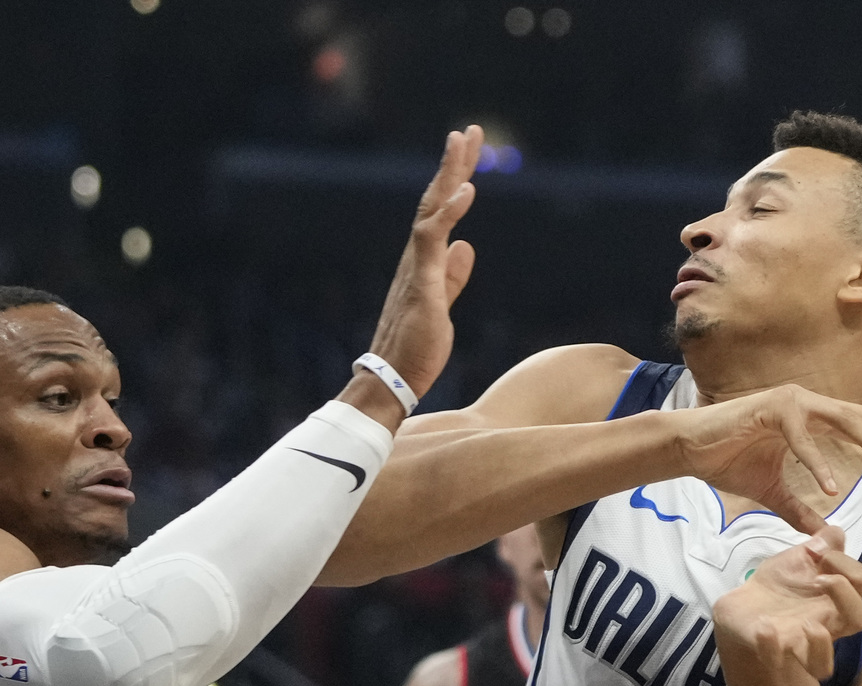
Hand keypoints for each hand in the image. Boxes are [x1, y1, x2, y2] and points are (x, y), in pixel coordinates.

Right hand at [362, 127, 482, 400]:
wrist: (392, 379)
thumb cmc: (415, 350)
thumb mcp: (441, 305)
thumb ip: (452, 276)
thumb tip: (465, 247)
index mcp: (422, 262)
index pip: (439, 213)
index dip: (454, 181)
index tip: (468, 152)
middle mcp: (415, 257)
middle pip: (434, 200)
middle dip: (453, 164)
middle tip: (469, 131)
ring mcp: (415, 267)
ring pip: (430, 209)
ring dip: (448, 174)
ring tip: (463, 142)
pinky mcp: (420, 282)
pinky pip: (431, 237)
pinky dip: (449, 211)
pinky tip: (466, 189)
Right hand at [669, 384, 861, 534]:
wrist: (687, 449)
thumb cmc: (726, 462)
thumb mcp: (772, 493)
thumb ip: (800, 510)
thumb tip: (825, 533)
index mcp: (810, 416)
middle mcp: (807, 403)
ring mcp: (790, 401)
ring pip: (844, 421)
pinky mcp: (770, 409)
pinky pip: (803, 438)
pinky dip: (819, 463)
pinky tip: (834, 487)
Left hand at [709, 527, 861, 678]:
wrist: (744, 602)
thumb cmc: (781, 582)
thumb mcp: (800, 557)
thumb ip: (822, 544)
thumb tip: (834, 533)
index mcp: (836, 599)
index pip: (861, 584)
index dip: (847, 564)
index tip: (820, 552)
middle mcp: (825, 624)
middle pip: (860, 621)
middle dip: (847, 596)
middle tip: (820, 579)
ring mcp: (798, 642)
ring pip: (823, 667)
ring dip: (820, 644)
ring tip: (807, 624)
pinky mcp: (770, 651)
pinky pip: (776, 661)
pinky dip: (771, 645)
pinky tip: (764, 626)